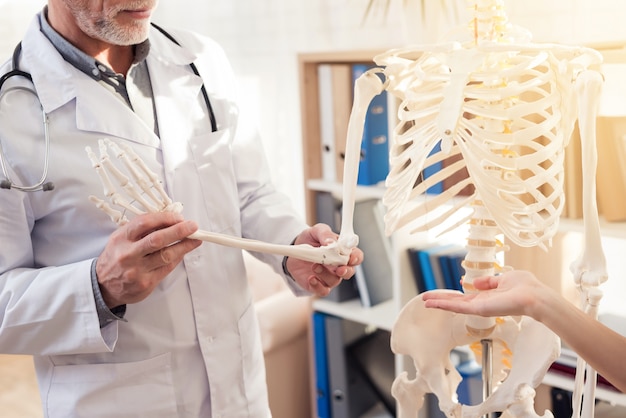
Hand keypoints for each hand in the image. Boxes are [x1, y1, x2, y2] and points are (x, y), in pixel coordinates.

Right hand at [95, 212, 201, 307]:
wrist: (103, 285)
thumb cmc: (117, 257)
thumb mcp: (122, 238)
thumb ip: (142, 229)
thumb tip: (170, 220)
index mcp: (121, 238)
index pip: (145, 222)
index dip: (165, 218)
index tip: (178, 217)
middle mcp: (128, 254)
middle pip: (157, 239)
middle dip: (179, 231)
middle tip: (193, 226)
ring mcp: (137, 270)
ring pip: (166, 255)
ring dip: (184, 246)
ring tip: (195, 240)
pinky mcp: (145, 283)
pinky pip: (167, 268)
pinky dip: (177, 258)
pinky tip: (183, 252)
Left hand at [285, 223, 362, 296]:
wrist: (293, 251)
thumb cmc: (309, 240)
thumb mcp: (316, 231)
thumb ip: (325, 234)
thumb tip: (331, 242)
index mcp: (342, 252)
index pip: (356, 256)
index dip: (356, 258)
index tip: (351, 258)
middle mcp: (338, 266)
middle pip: (349, 272)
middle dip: (346, 271)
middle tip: (339, 269)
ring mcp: (329, 276)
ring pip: (335, 281)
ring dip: (326, 274)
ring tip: (315, 265)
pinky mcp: (318, 285)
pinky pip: (323, 290)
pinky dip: (318, 286)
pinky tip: (311, 278)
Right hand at [422, 270, 548, 318]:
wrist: (535, 297)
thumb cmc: (526, 287)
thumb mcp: (504, 280)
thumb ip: (489, 282)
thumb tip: (474, 282)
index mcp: (487, 297)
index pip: (465, 297)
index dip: (452, 296)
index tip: (441, 294)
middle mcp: (481, 304)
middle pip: (456, 303)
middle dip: (440, 300)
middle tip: (425, 299)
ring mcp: (479, 308)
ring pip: (453, 306)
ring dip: (438, 303)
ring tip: (424, 302)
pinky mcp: (478, 310)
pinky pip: (458, 307)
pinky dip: (444, 305)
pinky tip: (433, 303)